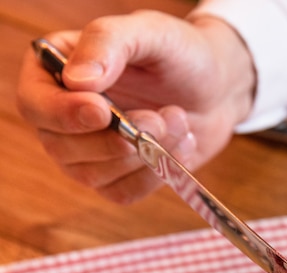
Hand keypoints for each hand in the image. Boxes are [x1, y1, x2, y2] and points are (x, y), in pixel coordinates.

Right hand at [16, 10, 255, 202]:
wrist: (218, 89)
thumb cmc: (180, 54)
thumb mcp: (149, 32)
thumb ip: (109, 43)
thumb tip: (76, 81)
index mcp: (55, 72)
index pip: (35, 104)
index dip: (63, 114)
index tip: (102, 112)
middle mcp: (63, 116)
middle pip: (61, 148)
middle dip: (116, 140)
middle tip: (161, 118)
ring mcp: (88, 152)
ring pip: (93, 176)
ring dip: (142, 155)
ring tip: (179, 122)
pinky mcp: (118, 178)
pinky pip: (122, 193)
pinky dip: (154, 175)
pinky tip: (181, 146)